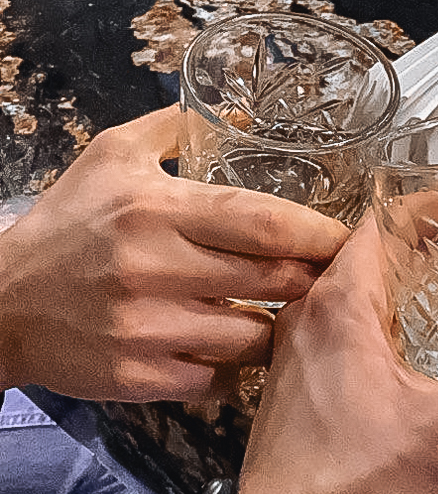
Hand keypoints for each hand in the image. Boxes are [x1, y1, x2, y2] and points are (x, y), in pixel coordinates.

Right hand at [0, 106, 347, 399]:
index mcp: (155, 209)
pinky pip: (221, 380)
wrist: (0, 302)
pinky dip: (238, 367)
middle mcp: (155, 269)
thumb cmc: (65, 224)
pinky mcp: (140, 378)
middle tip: (328, 275)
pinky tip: (233, 349)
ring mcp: (149, 330)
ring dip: (278, 326)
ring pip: (255, 337)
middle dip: (311, 279)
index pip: (261, 221)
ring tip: (279, 312)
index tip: (346, 238)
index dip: (317, 232)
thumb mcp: (111, 155)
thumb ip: (175, 127)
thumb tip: (240, 113)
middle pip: (272, 280)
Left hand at [237, 214, 437, 493]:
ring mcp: (294, 350)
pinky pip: (340, 326)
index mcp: (339, 305)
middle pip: (369, 251)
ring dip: (402, 281)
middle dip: (427, 243)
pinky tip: (412, 352)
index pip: (384, 220)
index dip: (436, 210)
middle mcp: (306, 315)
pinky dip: (381, 318)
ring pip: (352, 290)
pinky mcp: (295, 384)